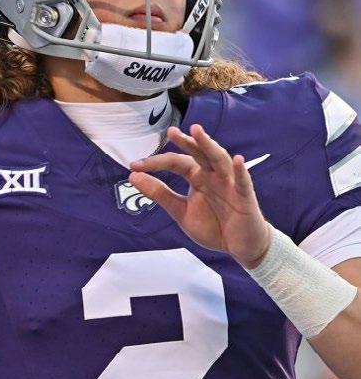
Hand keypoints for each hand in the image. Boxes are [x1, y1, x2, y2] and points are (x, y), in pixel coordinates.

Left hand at [129, 124, 269, 268]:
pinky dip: (240, 170)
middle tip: (171, 132)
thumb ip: (160, 194)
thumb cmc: (213, 225)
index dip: (156, 163)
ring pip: (219, 159)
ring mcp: (229, 183)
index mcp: (196, 177)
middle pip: (198, 154)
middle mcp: (212, 175)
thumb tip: (133, 176)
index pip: (175, 163)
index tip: (134, 166)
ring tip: (197, 132)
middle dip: (186, 142)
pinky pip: (243, 181)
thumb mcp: (181, 212)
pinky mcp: (245, 196)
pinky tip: (236, 160)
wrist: (238, 246)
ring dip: (209, 145)